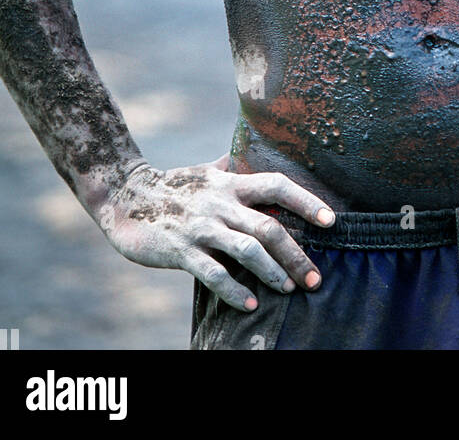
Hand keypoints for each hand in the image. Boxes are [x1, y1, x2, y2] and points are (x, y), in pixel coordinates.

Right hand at [97, 153, 334, 311]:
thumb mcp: (206, 171)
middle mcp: (221, 203)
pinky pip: (213, 272)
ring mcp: (202, 226)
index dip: (306, 201)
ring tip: (289, 290)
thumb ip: (230, 167)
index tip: (331, 221)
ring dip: (272, 272)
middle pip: (268, 227)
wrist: (126, 197)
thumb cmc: (174, 186)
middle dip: (296, 255)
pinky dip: (233, 290)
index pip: (277, 186)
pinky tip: (250, 305)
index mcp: (231, 182)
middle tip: (316, 279)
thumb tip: (248, 153)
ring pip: (246, 250)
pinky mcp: (182, 249)